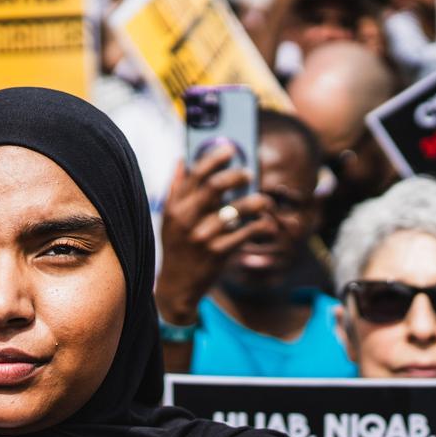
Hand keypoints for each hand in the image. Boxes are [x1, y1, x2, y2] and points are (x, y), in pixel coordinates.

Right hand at [154, 144, 271, 325]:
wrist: (177, 287)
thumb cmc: (177, 247)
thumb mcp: (170, 219)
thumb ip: (175, 189)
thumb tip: (182, 160)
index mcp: (175, 207)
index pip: (195, 173)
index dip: (215, 157)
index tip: (230, 149)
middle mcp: (187, 219)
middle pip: (216, 186)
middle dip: (238, 176)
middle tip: (250, 175)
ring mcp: (202, 236)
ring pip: (236, 209)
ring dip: (255, 201)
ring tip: (263, 200)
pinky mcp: (218, 253)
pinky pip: (246, 232)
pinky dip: (260, 225)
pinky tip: (265, 224)